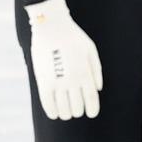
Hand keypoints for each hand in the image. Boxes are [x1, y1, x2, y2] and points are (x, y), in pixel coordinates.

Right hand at [25, 0, 101, 120]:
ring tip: (67, 111)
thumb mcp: (90, 50)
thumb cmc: (73, 38)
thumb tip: (98, 89)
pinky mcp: (43, 82)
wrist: (51, 27)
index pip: (91, 99)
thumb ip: (96, 70)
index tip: (92, 114)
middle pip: (77, 107)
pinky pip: (48, 104)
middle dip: (79, 111)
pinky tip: (55, 113)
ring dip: (66, 114)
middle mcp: (72, 80)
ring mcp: (57, 82)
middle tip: (78, 109)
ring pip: (63, 109)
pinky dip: (52, 112)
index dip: (93, 109)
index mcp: (85, 72)